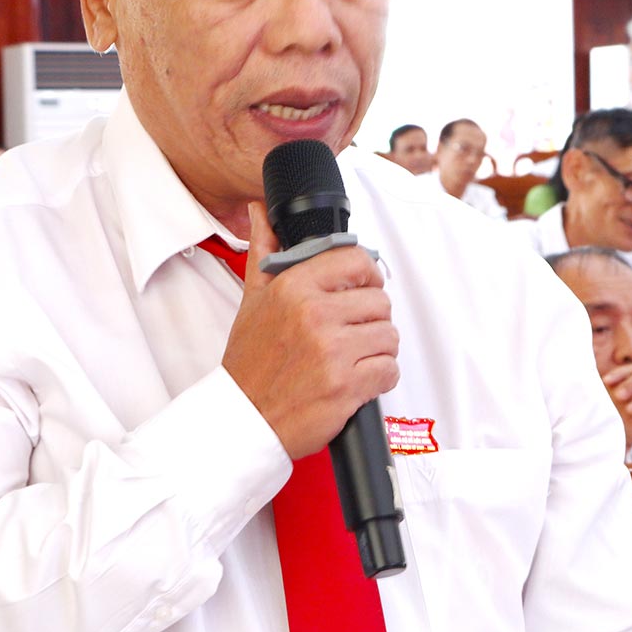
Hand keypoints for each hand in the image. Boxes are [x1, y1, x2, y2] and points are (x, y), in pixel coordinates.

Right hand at [223, 202, 399, 460]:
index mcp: (294, 288)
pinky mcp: (347, 386)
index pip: (356, 261)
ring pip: (389, 336)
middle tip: (352, 333)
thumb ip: (264, 251)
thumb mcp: (251, 300)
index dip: (368, 275)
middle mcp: (315, 315)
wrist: (242, 420)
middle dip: (371, 320)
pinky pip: (389, 370)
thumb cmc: (249, 364)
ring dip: (377, 350)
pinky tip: (356, 380)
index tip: (364, 287)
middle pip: (380, 302)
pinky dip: (379, 378)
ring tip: (353, 359)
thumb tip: (261, 211)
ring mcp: (333, 351)